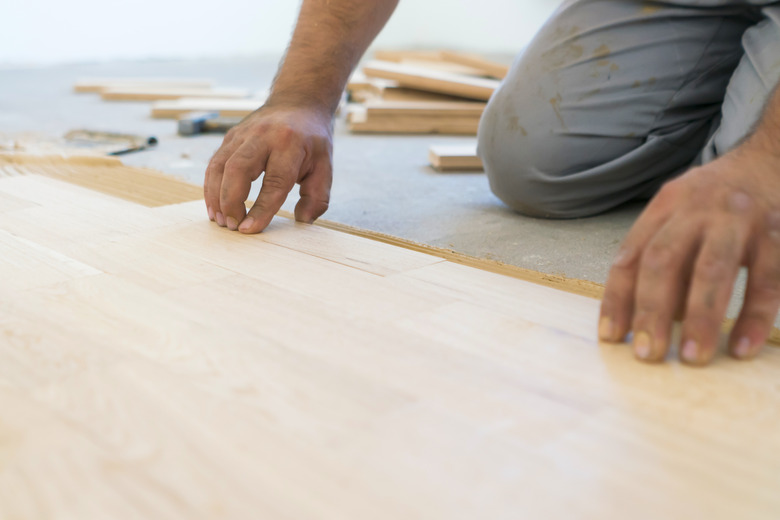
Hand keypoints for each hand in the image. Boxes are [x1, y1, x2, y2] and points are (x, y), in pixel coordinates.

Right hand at [204, 103, 333, 233]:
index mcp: (290, 144)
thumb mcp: (325, 166)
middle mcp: (263, 136)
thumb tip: (302, 221)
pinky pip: (214, 164)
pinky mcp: (230, 137)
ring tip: (221, 221)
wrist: (298, 102)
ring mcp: (243, 134)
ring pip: (220, 166)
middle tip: (232, 226)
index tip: (249, 229)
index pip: (275, 181)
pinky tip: (215, 206)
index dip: (260, 208)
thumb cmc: (312, 140)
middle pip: (238, 169)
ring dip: (216, 196)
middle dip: (231, 202)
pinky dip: (211, 187)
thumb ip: (317, 197)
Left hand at [599, 146, 779, 364]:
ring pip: (712, 270)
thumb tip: (650, 321)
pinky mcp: (778, 234)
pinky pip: (767, 280)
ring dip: (700, 317)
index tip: (611, 336)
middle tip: (647, 354)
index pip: (631, 256)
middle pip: (663, 261)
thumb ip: (664, 260)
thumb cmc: (716, 201)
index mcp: (665, 206)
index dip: (617, 298)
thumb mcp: (681, 215)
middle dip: (651, 311)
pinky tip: (741, 347)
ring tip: (692, 358)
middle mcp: (697, 209)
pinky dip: (754, 316)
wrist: (772, 159)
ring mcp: (738, 220)